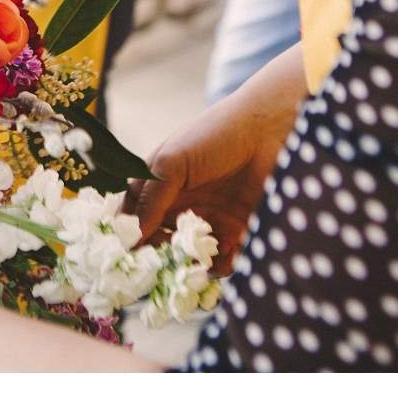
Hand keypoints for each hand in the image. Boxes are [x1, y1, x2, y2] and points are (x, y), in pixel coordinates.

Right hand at [126, 44, 306, 272]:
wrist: (268, 131)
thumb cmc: (213, 135)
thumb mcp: (171, 162)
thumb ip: (151, 198)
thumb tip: (133, 237)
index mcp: (158, 187)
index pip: (133, 219)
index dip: (129, 238)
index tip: (130, 256)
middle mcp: (179, 207)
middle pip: (159, 244)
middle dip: (160, 257)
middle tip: (166, 261)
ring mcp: (208, 221)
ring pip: (189, 258)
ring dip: (190, 265)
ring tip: (197, 261)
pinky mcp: (237, 233)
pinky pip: (222, 261)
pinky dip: (221, 266)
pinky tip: (227, 255)